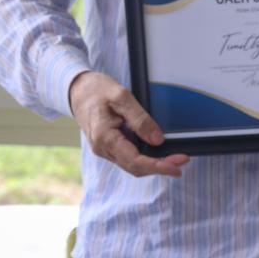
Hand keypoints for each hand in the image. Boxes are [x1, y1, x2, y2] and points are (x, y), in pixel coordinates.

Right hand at [68, 70, 189, 177]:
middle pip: (135, 168)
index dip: (158, 166)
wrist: (76, 89)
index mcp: (104, 137)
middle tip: (182, 160)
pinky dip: (144, 158)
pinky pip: (128, 158)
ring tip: (174, 156)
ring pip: (132, 165)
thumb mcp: (121, 96)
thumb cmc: (95, 90)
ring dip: (153, 164)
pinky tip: (157, 151)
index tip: (177, 166)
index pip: (135, 161)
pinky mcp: (108, 147)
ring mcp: (104, 149)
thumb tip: (157, 139)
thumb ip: (140, 118)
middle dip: (160, 166)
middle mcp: (102, 149)